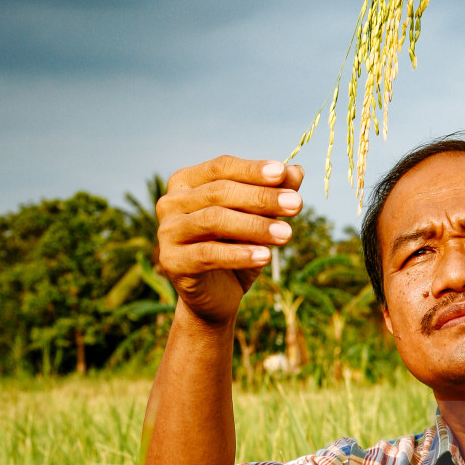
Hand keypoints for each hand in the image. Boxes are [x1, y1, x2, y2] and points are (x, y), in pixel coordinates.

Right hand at [156, 156, 303, 326]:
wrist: (216, 296)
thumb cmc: (236, 249)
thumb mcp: (258, 220)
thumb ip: (272, 195)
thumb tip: (297, 171)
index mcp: (187, 182)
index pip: (221, 168)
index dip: (252, 170)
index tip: (283, 173)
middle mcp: (170, 202)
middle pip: (219, 192)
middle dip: (261, 198)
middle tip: (296, 205)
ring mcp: (167, 231)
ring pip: (214, 220)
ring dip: (254, 226)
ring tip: (287, 234)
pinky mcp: (172, 261)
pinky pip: (208, 254)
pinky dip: (240, 254)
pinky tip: (266, 257)